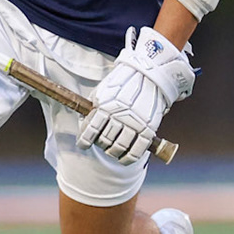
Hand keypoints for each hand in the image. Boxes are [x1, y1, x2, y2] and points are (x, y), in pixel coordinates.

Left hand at [77, 27, 194, 164]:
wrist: (150, 74)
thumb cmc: (124, 83)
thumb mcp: (104, 91)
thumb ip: (95, 107)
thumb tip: (86, 124)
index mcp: (105, 105)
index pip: (90, 130)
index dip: (84, 141)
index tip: (83, 145)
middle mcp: (118, 115)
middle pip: (104, 140)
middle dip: (101, 145)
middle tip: (102, 143)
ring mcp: (134, 123)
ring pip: (119, 147)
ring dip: (113, 152)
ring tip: (112, 150)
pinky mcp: (148, 129)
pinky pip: (136, 151)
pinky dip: (128, 158)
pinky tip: (124, 159)